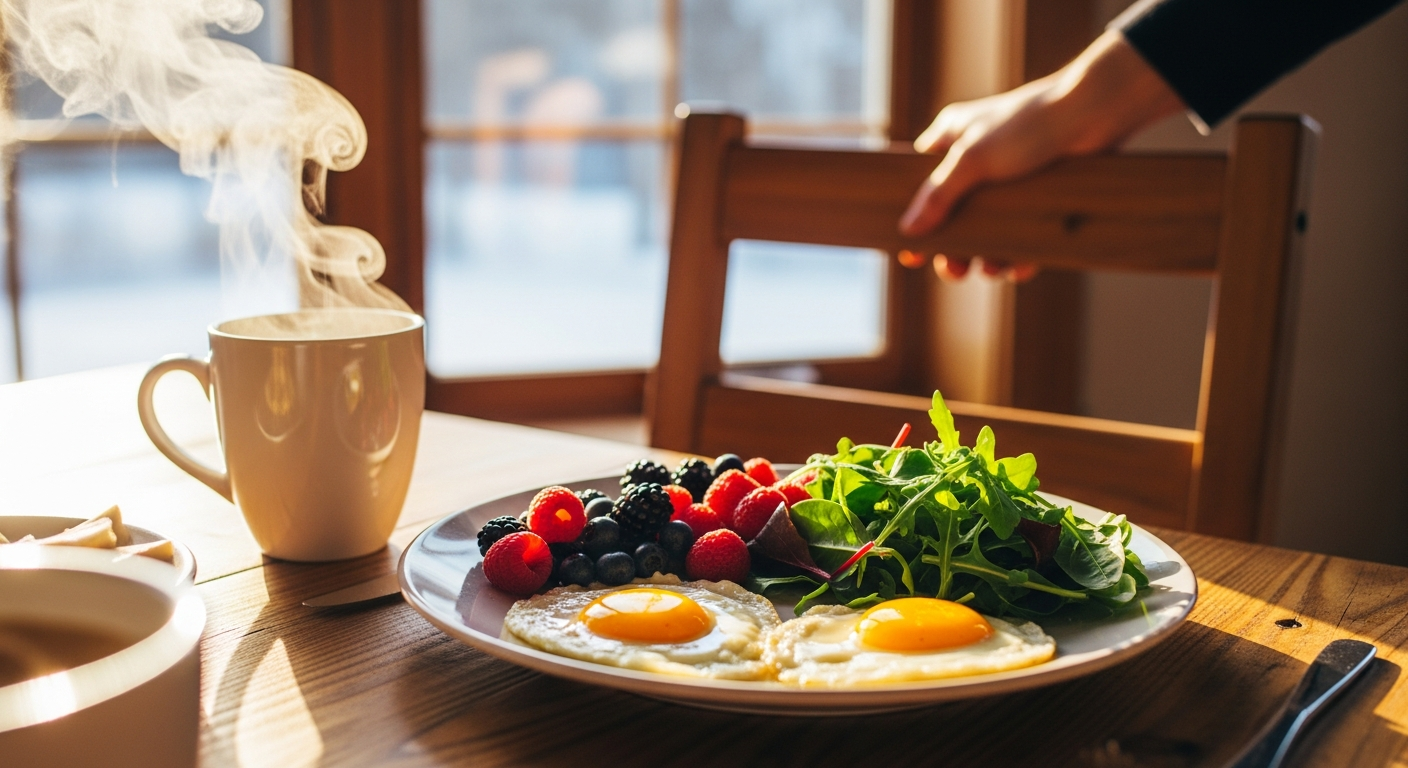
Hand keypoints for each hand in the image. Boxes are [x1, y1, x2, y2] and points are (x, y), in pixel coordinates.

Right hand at [898, 30, 1184, 279]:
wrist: (1094, 115)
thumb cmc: (1028, 124)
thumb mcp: (972, 160)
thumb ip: (938, 196)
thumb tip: (908, 229)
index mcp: (951, 139)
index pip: (919, 184)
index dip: (914, 219)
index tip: (910, 252)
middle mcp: (976, 160)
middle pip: (952, 215)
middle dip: (954, 247)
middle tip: (954, 270)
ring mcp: (1008, 180)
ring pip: (987, 228)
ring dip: (987, 254)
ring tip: (992, 269)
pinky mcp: (1038, 195)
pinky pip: (1021, 232)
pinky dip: (1020, 251)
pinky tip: (1022, 265)